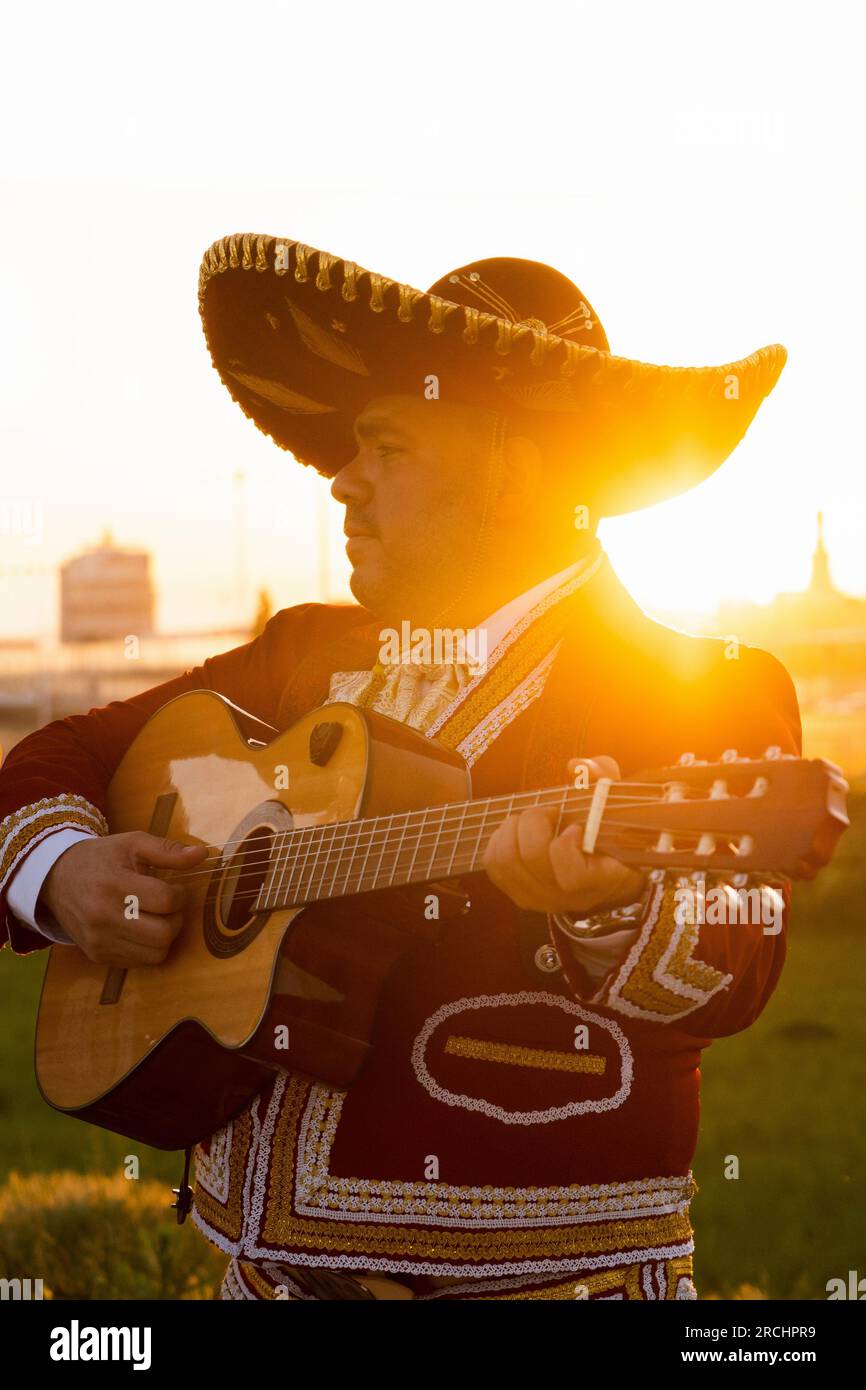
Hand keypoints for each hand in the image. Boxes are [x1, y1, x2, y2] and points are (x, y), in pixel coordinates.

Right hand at [39, 832, 207, 966]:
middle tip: (170, 906)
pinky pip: (140, 963)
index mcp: (113, 885)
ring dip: (165, 937)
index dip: (181, 895)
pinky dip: (148, 948)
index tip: (176, 888)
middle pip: (163, 933)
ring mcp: (99, 941)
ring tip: (157, 918)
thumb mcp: (132, 844)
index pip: (166, 900)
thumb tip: (201, 855)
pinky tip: (141, 928)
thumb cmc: (101, 858)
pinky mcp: (98, 956)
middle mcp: (103, 917)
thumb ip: (167, 850)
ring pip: (155, 954)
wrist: (56, 879)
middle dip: (176, 919)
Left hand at [482, 756, 645, 914]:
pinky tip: (516, 831)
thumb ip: (601, 777)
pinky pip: (493, 863)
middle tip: (548, 813)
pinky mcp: (517, 893)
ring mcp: (539, 899)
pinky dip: (499, 839)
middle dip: (535, 821)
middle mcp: (567, 896)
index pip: (571, 874)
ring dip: (514, 828)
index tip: (577, 827)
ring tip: (530, 820)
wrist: (600, 871)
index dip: (567, 842)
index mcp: (599, 880)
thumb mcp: (613, 800)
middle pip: (533, 856)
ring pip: (508, 858)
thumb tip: (576, 766)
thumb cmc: (606, 830)